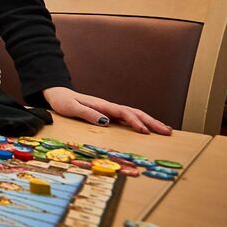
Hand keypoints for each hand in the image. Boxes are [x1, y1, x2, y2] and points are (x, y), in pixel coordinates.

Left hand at [42, 86, 172, 134]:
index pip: (124, 113)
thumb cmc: (63, 102)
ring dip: (150, 121)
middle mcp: (109, 106)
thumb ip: (87, 114)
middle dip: (152, 122)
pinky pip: (128, 117)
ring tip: (165, 130)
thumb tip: (105, 121)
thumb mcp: (72, 108)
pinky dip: (140, 121)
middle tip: (168, 132)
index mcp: (102, 105)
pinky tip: (148, 128)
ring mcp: (110, 109)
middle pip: (135, 112)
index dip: (135, 122)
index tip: (145, 132)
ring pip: (134, 114)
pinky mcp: (108, 113)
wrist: (58, 95)